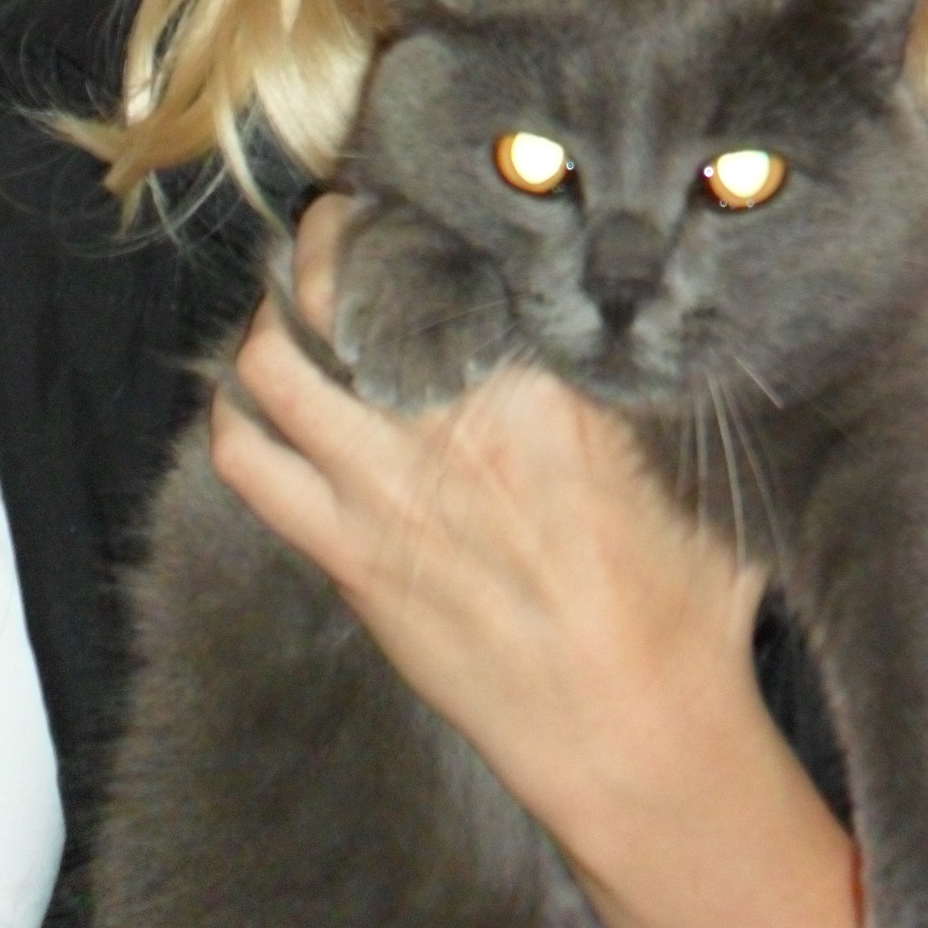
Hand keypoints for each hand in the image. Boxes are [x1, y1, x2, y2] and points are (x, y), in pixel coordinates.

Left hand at [211, 194, 860, 927]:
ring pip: (272, 366)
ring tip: (297, 292)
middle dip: (335, 234)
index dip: (422, 208)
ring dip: (274, 312)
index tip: (427, 189)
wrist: (635, 738)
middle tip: (350, 214)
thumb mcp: (689, 458)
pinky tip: (260, 392)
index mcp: (536, 391)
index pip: (445, 258)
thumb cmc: (682, 602)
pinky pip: (250, 463)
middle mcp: (441, 428)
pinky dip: (238, 412)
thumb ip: (643, 369)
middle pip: (342, 290)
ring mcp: (379, 496)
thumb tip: (629, 288)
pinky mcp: (348, 557)